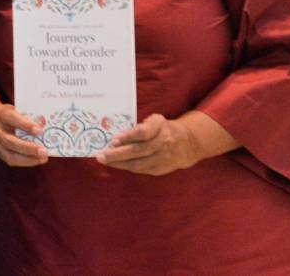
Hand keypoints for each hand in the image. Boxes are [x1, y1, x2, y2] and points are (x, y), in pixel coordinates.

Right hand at [0, 97, 47, 166]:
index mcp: (0, 114)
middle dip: (28, 147)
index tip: (39, 130)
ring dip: (28, 158)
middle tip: (43, 150)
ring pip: (10, 154)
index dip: (25, 125)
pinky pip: (11, 160)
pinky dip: (25, 162)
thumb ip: (26, 116)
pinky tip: (36, 160)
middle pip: (10, 141)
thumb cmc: (4, 114)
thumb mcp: (13, 109)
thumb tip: (44, 124)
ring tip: (43, 158)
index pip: (12, 119)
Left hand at [95, 111, 236, 175]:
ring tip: (104, 160)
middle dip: (116, 154)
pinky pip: (141, 169)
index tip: (113, 139)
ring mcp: (162, 158)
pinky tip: (115, 164)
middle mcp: (163, 143)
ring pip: (138, 163)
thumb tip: (117, 135)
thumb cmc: (164, 129)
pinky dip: (126, 167)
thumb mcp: (155, 120)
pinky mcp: (160, 169)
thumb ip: (140, 126)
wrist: (188, 144)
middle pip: (137, 150)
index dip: (128, 137)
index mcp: (161, 128)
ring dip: (118, 163)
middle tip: (100, 155)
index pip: (143, 133)